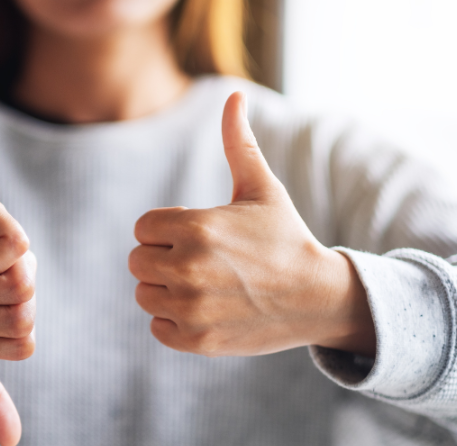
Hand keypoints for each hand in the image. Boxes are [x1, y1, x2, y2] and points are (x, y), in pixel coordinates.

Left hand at [128, 92, 374, 357]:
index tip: (197, 234)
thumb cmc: (285, 238)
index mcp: (196, 228)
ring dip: (166, 289)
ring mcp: (191, 308)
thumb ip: (238, 143)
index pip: (142, 228)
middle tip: (200, 261)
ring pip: (145, 294)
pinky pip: (157, 327)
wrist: (318, 298)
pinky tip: (205, 309)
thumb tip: (234, 94)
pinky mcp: (196, 340)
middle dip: (162, 258)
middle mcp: (188, 269)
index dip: (166, 230)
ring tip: (203, 285)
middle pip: (138, 261)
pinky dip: (173, 320)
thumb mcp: (262, 188)